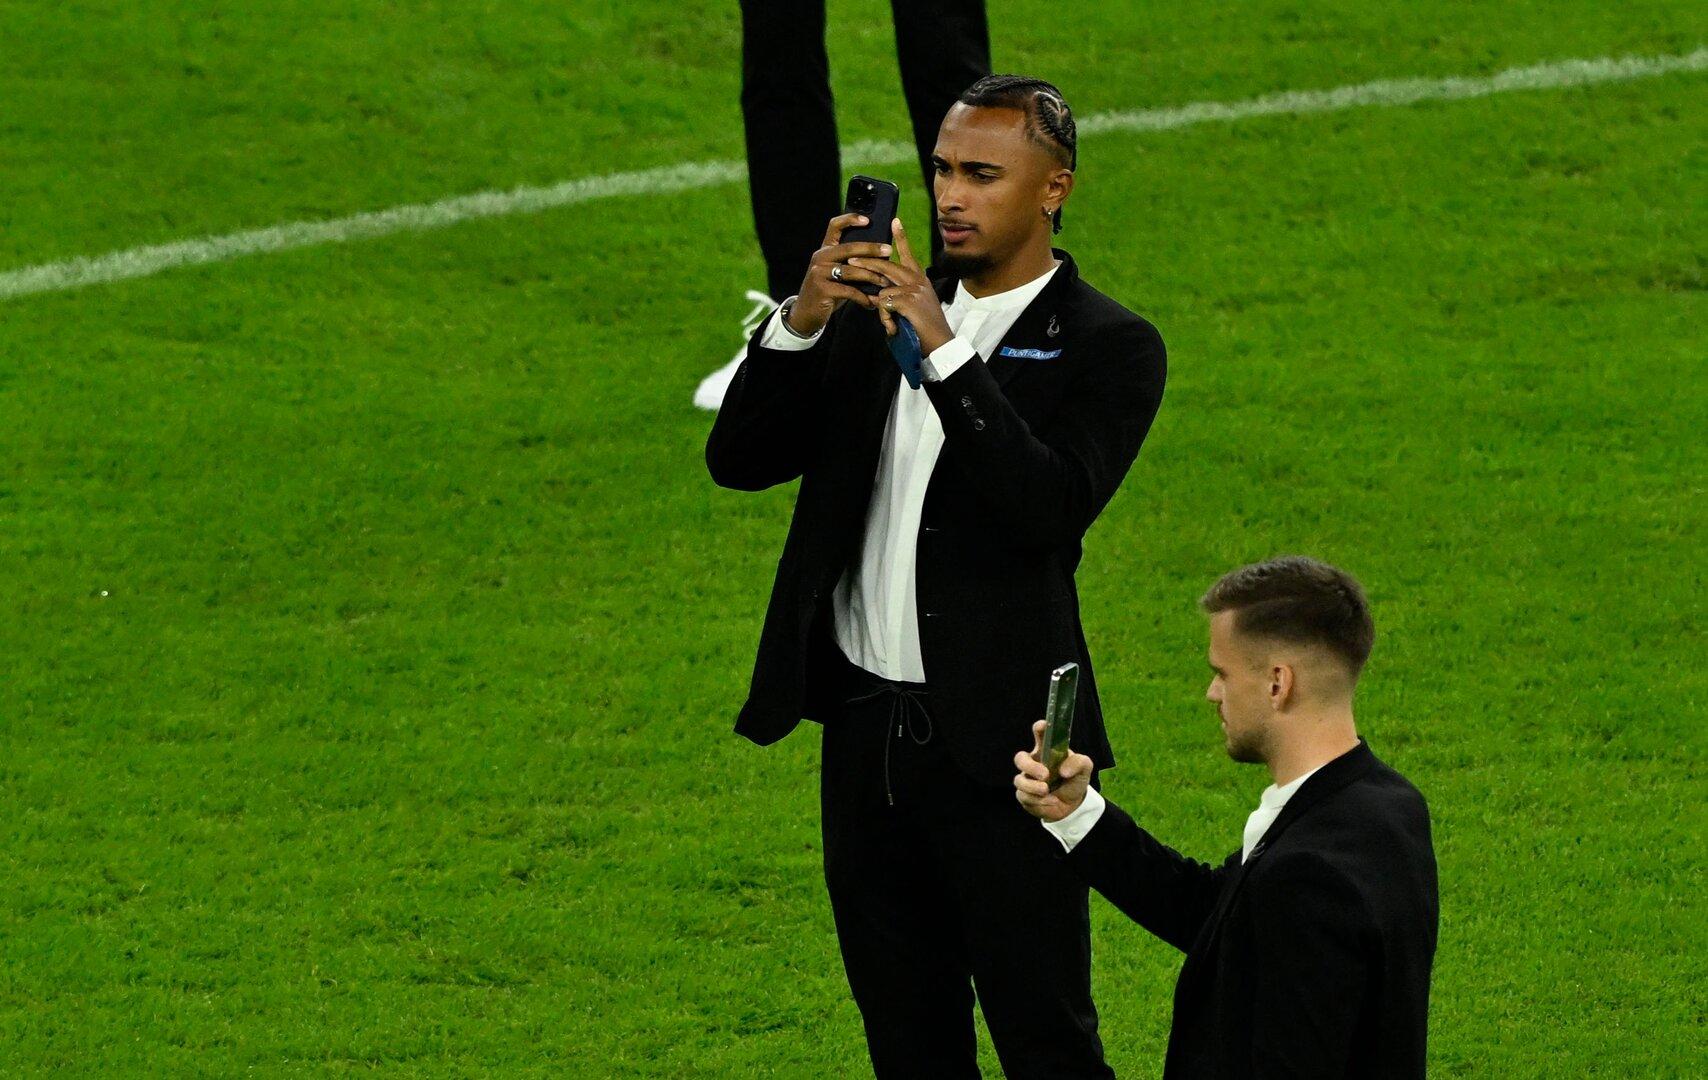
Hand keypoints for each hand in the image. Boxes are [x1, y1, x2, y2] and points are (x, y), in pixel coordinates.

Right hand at [787, 213, 890, 334]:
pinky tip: (871, 302)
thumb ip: (849, 263)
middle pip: (849, 248)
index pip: (834, 226)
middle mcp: (820, 257)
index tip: (868, 220)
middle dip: (871, 248)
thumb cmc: (827, 291)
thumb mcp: (835, 273)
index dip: (850, 219)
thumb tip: (878, 256)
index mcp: (825, 250)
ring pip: (851, 271)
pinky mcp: (822, 289)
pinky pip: (848, 291)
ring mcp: (819, 273)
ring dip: (871, 276)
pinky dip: (862, 297)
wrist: (806, 313)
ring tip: (885, 282)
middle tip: (888, 250)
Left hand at [847, 218, 954, 354]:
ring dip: (882, 311)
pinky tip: (894, 328)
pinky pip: (884, 304)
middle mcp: (918, 280)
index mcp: (920, 280)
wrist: (940, 343)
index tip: (895, 221)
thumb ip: (899, 295)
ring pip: (882, 290)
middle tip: (852, 262)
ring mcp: (914, 289)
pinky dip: (885, 319)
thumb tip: (878, 294)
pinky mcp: (909, 300)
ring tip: (891, 324)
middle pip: (887, 266)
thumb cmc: (924, 328)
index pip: (908, 255)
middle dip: (867, 264)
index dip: (901, 238)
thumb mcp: (913, 306)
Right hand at [1013, 719, 1093, 822]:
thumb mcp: (1084, 768)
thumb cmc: (1074, 780)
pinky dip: (1039, 801)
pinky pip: (1024, 797)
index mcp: (1047, 750)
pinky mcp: (1025, 795)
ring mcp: (1027, 779)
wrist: (1073, 805)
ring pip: (1019, 781)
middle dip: (1030, 767)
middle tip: (1045, 775)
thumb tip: (1064, 771)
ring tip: (1047, 791)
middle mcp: (1034, 763)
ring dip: (1033, 788)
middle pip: (1020, 758)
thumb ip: (1078, 762)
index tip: (1043, 726)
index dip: (1040, 728)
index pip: (1040, 734)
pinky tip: (1051, 801)